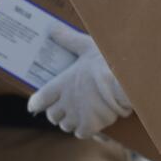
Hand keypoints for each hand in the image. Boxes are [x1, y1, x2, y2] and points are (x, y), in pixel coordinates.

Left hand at [27, 24, 131, 138]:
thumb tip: (51, 27)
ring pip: (66, 125)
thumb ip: (68, 39)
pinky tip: (91, 123)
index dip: (36, 104)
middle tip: (65, 107)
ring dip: (70, 121)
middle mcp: (65, 102)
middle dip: (57, 113)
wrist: (125, 81)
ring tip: (79, 114)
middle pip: (52, 115)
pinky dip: (85, 130)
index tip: (35, 105)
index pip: (39, 100)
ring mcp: (77, 115)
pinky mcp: (90, 125)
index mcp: (61, 84)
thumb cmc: (106, 61)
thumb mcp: (85, 46)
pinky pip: (81, 133)